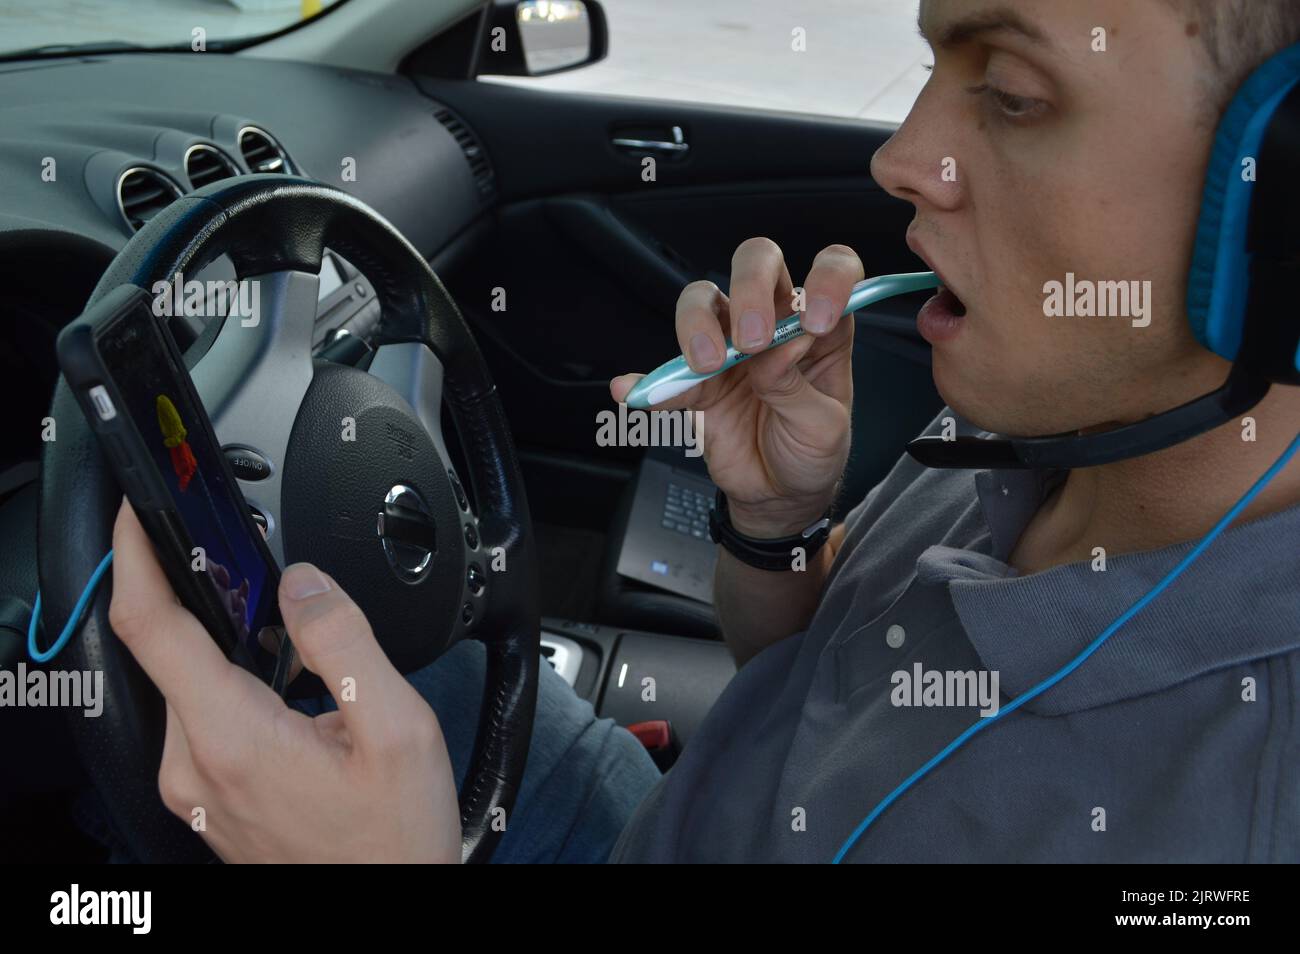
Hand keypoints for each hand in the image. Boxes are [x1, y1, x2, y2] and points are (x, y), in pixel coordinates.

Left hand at [108, 499, 461, 862]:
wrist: (386, 906)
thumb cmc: (393, 839)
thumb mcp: (398, 728)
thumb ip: (344, 641)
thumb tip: (302, 584)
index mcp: (233, 737)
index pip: (152, 625)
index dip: (139, 556)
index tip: (143, 513)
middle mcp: (194, 765)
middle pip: (170, 649)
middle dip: (209, 600)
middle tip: (268, 581)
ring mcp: (195, 786)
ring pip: (189, 683)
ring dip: (230, 647)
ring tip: (300, 655)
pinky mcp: (207, 798)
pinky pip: (202, 718)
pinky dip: (235, 685)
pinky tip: (291, 698)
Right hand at [611, 239, 863, 536]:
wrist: (779, 496)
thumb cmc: (812, 451)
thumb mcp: (823, 426)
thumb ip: (797, 386)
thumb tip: (776, 350)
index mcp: (821, 326)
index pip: (831, 270)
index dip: (827, 280)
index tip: (816, 320)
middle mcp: (776, 322)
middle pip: (757, 264)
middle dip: (751, 287)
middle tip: (753, 339)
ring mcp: (731, 346)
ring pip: (704, 300)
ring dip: (700, 324)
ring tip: (707, 365)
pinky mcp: (697, 380)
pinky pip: (666, 370)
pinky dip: (649, 379)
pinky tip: (635, 389)